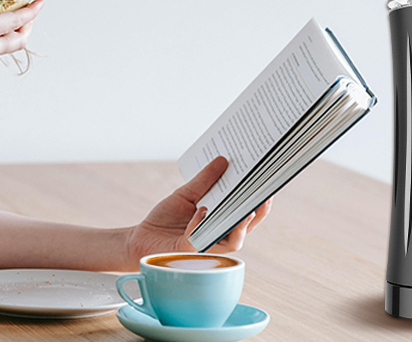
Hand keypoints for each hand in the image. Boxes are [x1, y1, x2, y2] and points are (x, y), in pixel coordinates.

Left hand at [123, 156, 272, 263]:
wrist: (142, 237)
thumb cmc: (165, 218)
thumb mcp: (185, 194)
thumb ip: (204, 180)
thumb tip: (223, 160)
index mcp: (221, 221)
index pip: (247, 214)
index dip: (261, 203)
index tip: (269, 186)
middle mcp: (219, 236)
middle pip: (246, 228)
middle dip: (257, 213)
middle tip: (264, 197)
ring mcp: (207, 245)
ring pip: (232, 241)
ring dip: (239, 226)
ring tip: (243, 209)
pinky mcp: (190, 251)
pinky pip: (201, 239)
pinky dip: (201, 223)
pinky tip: (202, 210)